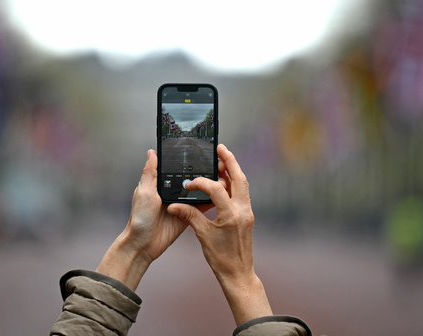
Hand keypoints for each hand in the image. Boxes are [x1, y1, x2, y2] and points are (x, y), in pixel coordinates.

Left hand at [96, 149, 211, 289]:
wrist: (144, 244)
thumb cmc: (139, 219)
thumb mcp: (144, 192)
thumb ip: (150, 173)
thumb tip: (151, 153)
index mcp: (161, 184)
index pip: (177, 169)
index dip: (187, 162)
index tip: (200, 154)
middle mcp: (172, 193)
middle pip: (190, 180)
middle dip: (202, 173)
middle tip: (215, 166)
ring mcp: (182, 204)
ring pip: (198, 192)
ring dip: (208, 186)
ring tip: (219, 179)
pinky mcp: (188, 215)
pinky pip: (201, 207)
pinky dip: (210, 202)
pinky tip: (218, 196)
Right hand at [167, 144, 272, 324]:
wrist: (238, 274)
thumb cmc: (221, 259)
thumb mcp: (203, 236)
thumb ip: (190, 216)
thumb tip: (175, 205)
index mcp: (232, 215)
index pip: (217, 189)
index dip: (201, 183)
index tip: (189, 184)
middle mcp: (243, 211)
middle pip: (239, 178)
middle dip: (230, 161)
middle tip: (220, 149)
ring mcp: (247, 213)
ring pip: (242, 184)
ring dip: (233, 171)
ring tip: (221, 160)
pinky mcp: (247, 216)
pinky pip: (241, 194)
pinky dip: (233, 184)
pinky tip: (223, 181)